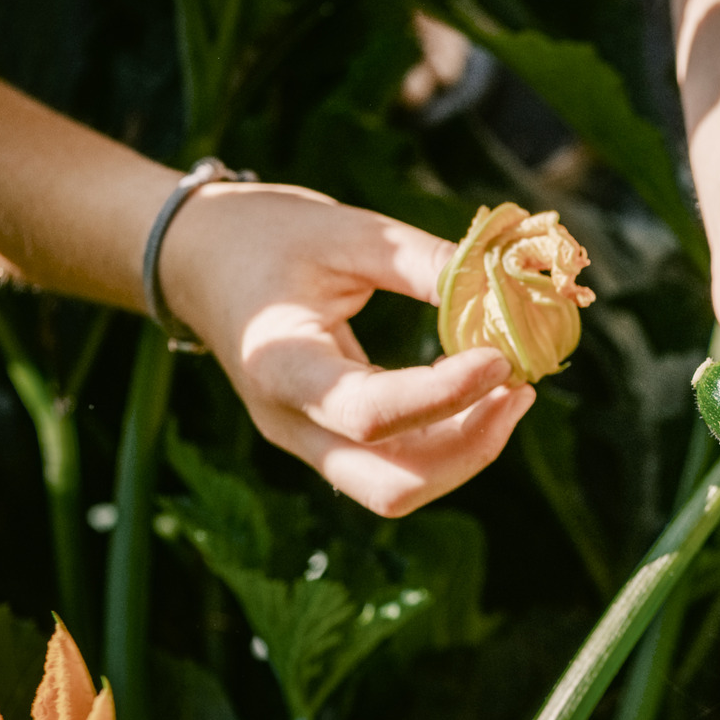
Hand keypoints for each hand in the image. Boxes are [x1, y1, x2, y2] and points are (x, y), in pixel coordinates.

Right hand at [160, 183, 534, 516]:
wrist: (199, 259)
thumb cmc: (268, 235)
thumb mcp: (346, 230)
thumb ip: (423, 262)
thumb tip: (507, 286)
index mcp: (278, 366)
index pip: (369, 413)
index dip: (445, 395)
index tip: (502, 357)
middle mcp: (288, 424)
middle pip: (389, 484)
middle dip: (468, 448)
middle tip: (520, 388)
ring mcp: (306, 442)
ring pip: (397, 488)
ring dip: (466, 451)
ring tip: (514, 390)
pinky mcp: (328, 441)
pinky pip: (396, 467)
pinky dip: (448, 443)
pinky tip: (483, 395)